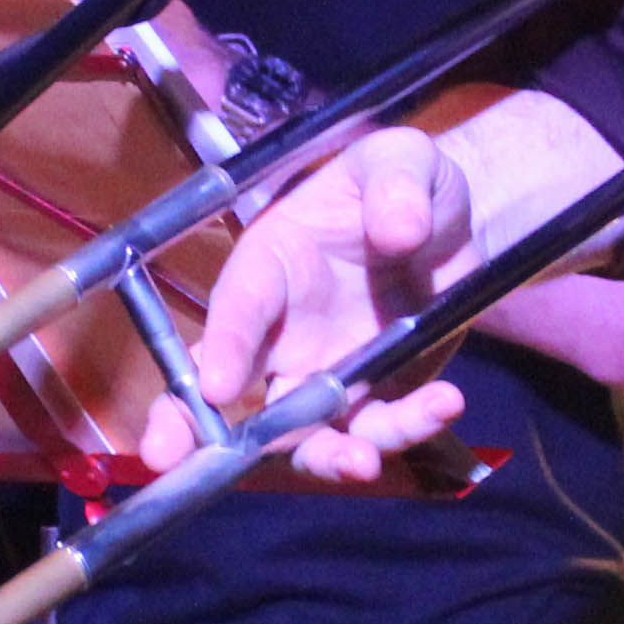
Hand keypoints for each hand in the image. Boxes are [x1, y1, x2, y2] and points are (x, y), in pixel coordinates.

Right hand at [141, 126, 477, 484]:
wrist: (453, 224)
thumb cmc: (404, 182)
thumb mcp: (402, 158)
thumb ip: (397, 183)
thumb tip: (400, 229)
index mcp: (272, 262)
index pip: (238, 306)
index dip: (221, 346)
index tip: (213, 387)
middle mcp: (283, 330)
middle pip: (229, 391)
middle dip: (196, 432)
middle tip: (170, 464)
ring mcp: (323, 374)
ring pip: (303, 433)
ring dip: (326, 457)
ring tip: (365, 461)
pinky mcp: (372, 398)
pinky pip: (377, 429)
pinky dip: (407, 430)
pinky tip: (445, 403)